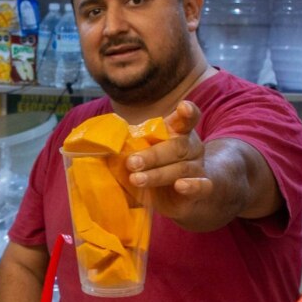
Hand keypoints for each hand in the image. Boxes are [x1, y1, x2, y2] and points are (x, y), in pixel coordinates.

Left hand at [124, 100, 211, 222]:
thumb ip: (130, 145)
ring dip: (157, 174)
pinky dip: (191, 186)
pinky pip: (201, 186)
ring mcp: (197, 167)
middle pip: (177, 146)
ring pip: (182, 168)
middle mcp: (191, 147)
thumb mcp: (141, 152)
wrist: (176, 195)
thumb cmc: (154, 166)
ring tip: (137, 180)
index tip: (182, 107)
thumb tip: (99, 143)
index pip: (187, 118)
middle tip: (131, 162)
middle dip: (153, 155)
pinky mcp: (201, 188)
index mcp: (178, 132)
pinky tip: (180, 185)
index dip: (187, 112)